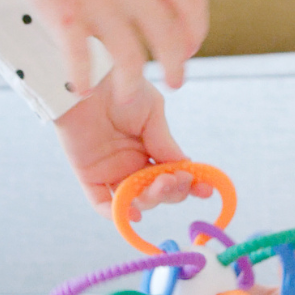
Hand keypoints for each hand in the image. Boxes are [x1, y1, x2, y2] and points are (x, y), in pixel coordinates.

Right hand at [12, 0, 207, 98]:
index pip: (191, 4)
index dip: (196, 33)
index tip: (188, 49)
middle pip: (169, 38)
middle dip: (176, 68)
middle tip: (174, 85)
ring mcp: (98, 2)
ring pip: (130, 60)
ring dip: (132, 86)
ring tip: (127, 97)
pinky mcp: (65, 15)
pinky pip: (81, 60)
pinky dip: (83, 81)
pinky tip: (81, 91)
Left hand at [54, 77, 212, 213]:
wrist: (88, 80)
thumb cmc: (121, 87)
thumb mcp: (152, 112)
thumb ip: (165, 142)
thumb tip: (185, 167)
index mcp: (150, 148)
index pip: (173, 174)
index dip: (190, 185)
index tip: (206, 190)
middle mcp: (133, 164)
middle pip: (157, 192)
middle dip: (172, 191)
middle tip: (177, 179)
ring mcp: (112, 172)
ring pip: (135, 200)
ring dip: (152, 198)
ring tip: (162, 183)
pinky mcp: (89, 176)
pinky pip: (103, 203)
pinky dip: (118, 214)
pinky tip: (136, 214)